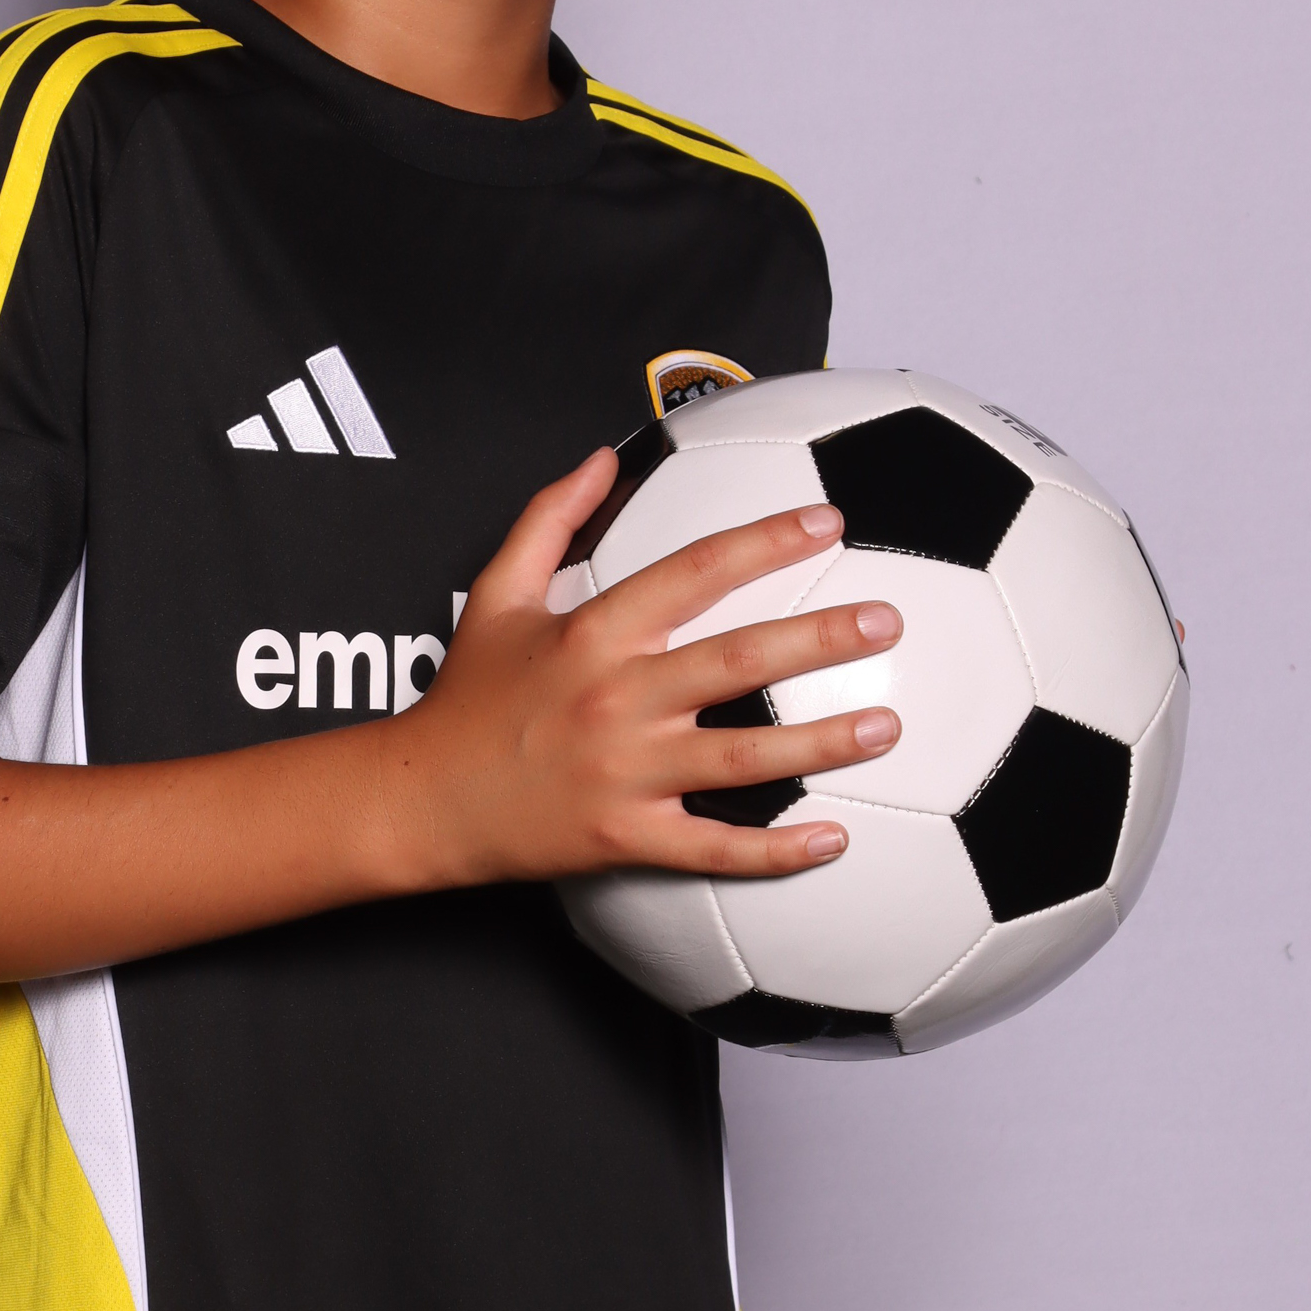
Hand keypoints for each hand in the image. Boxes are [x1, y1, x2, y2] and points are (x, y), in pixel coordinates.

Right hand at [384, 449, 902, 887]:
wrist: (423, 797)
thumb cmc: (469, 694)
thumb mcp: (497, 593)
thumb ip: (550, 519)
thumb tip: (601, 458)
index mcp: (593, 634)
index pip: (694, 573)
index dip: (764, 541)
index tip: (826, 521)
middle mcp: (616, 699)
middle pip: (737, 662)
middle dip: (819, 639)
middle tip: (886, 622)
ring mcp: (626, 773)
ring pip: (743, 759)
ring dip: (822, 742)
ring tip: (887, 725)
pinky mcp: (627, 838)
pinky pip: (713, 848)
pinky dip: (775, 851)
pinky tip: (833, 839)